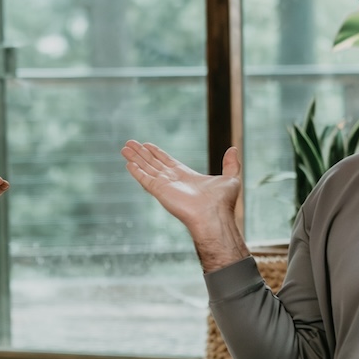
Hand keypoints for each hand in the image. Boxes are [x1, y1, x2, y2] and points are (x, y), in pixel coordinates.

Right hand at [122, 141, 249, 269]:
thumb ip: (231, 164)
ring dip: (135, 158)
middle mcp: (173, 180)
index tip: (147, 144)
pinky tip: (128, 164)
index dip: (156, 152)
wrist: (214, 215)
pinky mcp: (160, 190)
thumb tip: (234, 149)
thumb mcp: (231, 178)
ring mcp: (165, 185)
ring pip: (146, 168)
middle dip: (142, 153)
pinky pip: (145, 179)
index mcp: (186, 176)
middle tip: (130, 143)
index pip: (167, 161)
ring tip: (124, 148)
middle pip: (153, 163)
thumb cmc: (223, 202)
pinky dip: (136, 171)